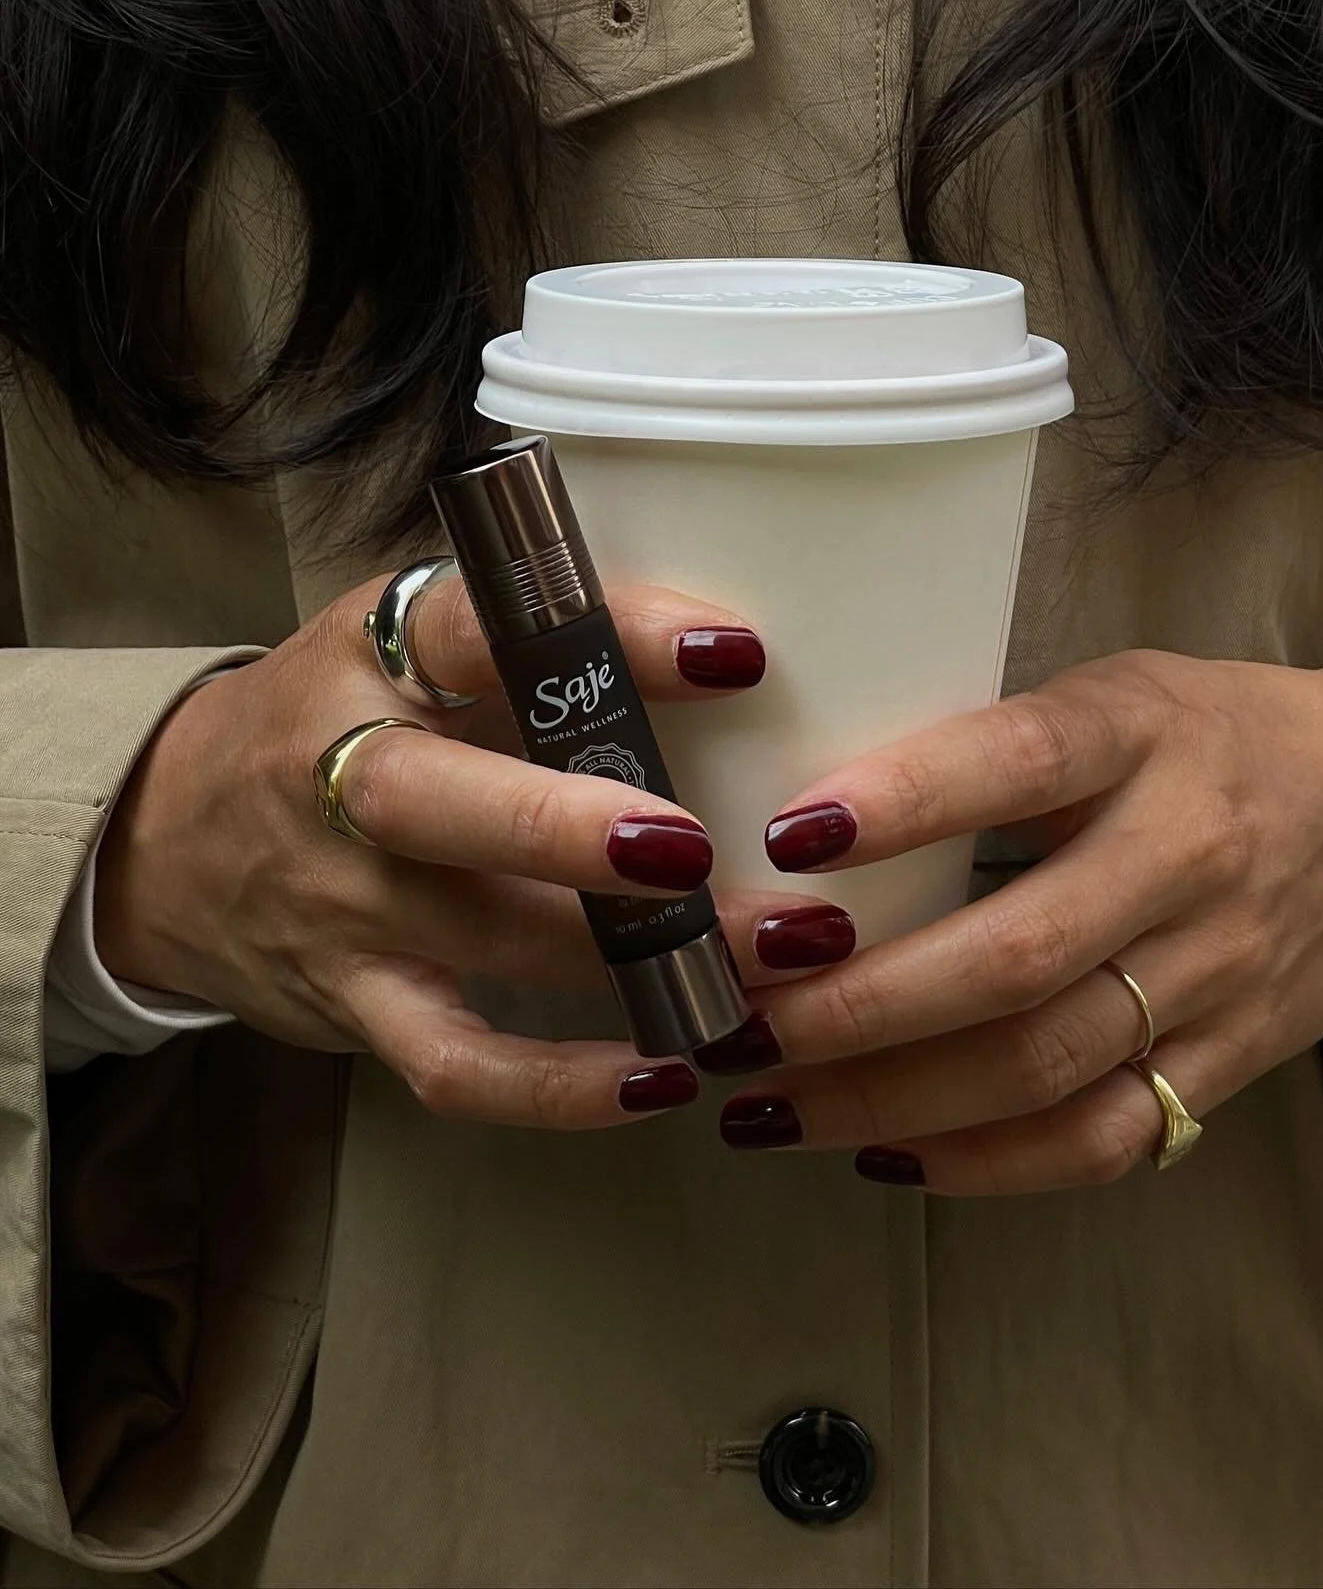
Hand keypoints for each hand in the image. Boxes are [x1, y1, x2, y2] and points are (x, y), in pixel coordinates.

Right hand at [95, 574, 855, 1128]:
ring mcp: (344, 904)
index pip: (470, 626)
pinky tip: (664, 1075)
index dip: (600, 634)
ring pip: (478, 939)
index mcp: (370, 657)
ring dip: (629, 959)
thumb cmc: (334, 721)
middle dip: (566, 827)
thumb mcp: (402, 645)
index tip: (729, 653)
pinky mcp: (354, 1005)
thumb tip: (720, 652)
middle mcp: (342, 778)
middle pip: (437, 800)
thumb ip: (529, 641)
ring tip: (764, 959)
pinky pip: (457, 1064)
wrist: (166, 838)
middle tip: (695, 848)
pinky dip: (560, 1088)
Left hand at [720, 650, 1322, 1191]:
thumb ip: (996, 744)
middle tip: (738, 1024)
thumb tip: (810, 827)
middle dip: (858, 1006)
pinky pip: (1102, 1139)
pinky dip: (983, 1163)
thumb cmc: (1213, 737)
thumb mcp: (1117, 694)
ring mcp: (1216, 974)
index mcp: (1147, 737)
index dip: (904, 801)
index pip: (1022, 764)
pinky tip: (883, 1155)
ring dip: (889, 1099)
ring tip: (770, 1107)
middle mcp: (1188, 859)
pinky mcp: (1232, 1062)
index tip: (786, 839)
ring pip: (1044, 1067)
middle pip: (1019, 957)